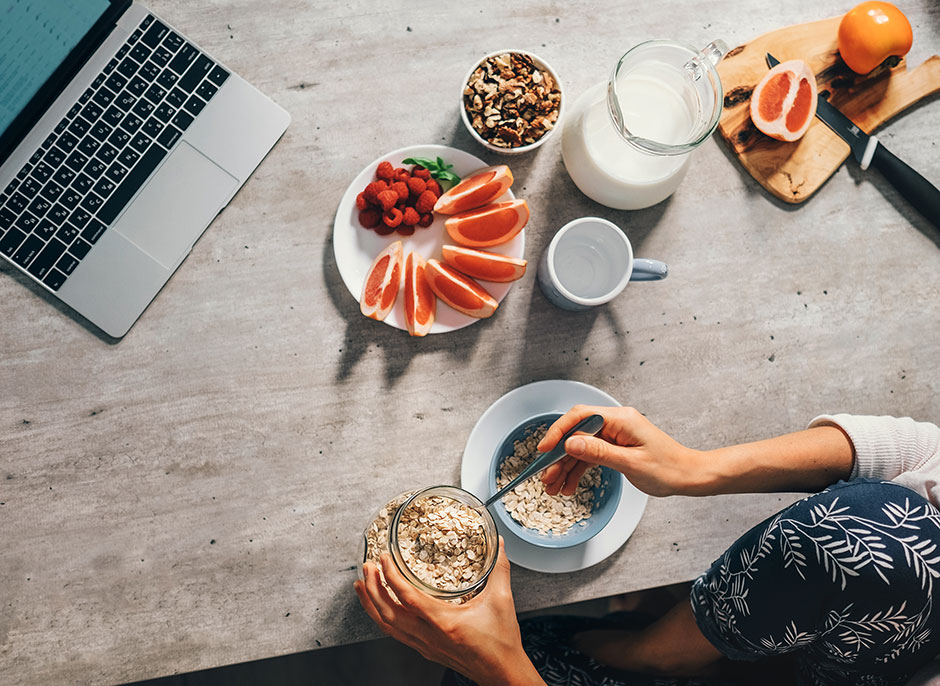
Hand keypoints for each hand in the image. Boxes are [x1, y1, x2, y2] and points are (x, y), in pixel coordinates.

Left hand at [354, 538, 544, 685]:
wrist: (502, 673)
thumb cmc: (501, 641)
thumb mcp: (501, 600)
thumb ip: (499, 569)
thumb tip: (500, 544)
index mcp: (444, 622)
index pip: (407, 597)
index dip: (391, 576)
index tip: (384, 558)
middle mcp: (429, 636)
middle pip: (388, 613)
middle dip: (372, 589)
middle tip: (366, 567)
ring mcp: (425, 645)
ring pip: (388, 626)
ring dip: (372, 604)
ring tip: (362, 585)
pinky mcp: (427, 650)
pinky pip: (397, 634)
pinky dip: (383, 619)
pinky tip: (380, 608)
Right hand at [538, 405, 707, 496]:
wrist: (689, 476)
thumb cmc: (669, 469)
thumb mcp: (631, 463)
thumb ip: (599, 452)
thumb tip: (571, 443)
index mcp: (620, 419)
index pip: (580, 417)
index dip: (558, 431)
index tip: (544, 449)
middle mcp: (615, 423)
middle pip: (576, 434)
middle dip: (558, 456)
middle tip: (545, 476)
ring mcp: (614, 434)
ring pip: (580, 447)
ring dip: (565, 467)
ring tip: (553, 486)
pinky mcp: (615, 446)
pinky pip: (590, 455)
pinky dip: (578, 470)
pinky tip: (568, 485)